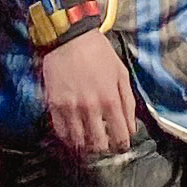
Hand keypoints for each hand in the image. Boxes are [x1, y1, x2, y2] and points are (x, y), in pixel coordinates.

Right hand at [38, 30, 140, 161]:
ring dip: (85, 146)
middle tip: (104, 143)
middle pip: (99, 145)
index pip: (120, 136)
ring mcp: (71, 108)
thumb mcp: (121, 73)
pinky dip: (68, 138)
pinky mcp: (54, 106)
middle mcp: (91, 108)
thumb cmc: (98, 53)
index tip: (121, 145)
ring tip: (88, 141)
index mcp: (110, 99)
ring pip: (79, 143)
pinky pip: (61, 132)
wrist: (69, 38)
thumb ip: (128, 102)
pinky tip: (73, 134)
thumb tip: (131, 127)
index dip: (122, 146)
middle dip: (104, 148)